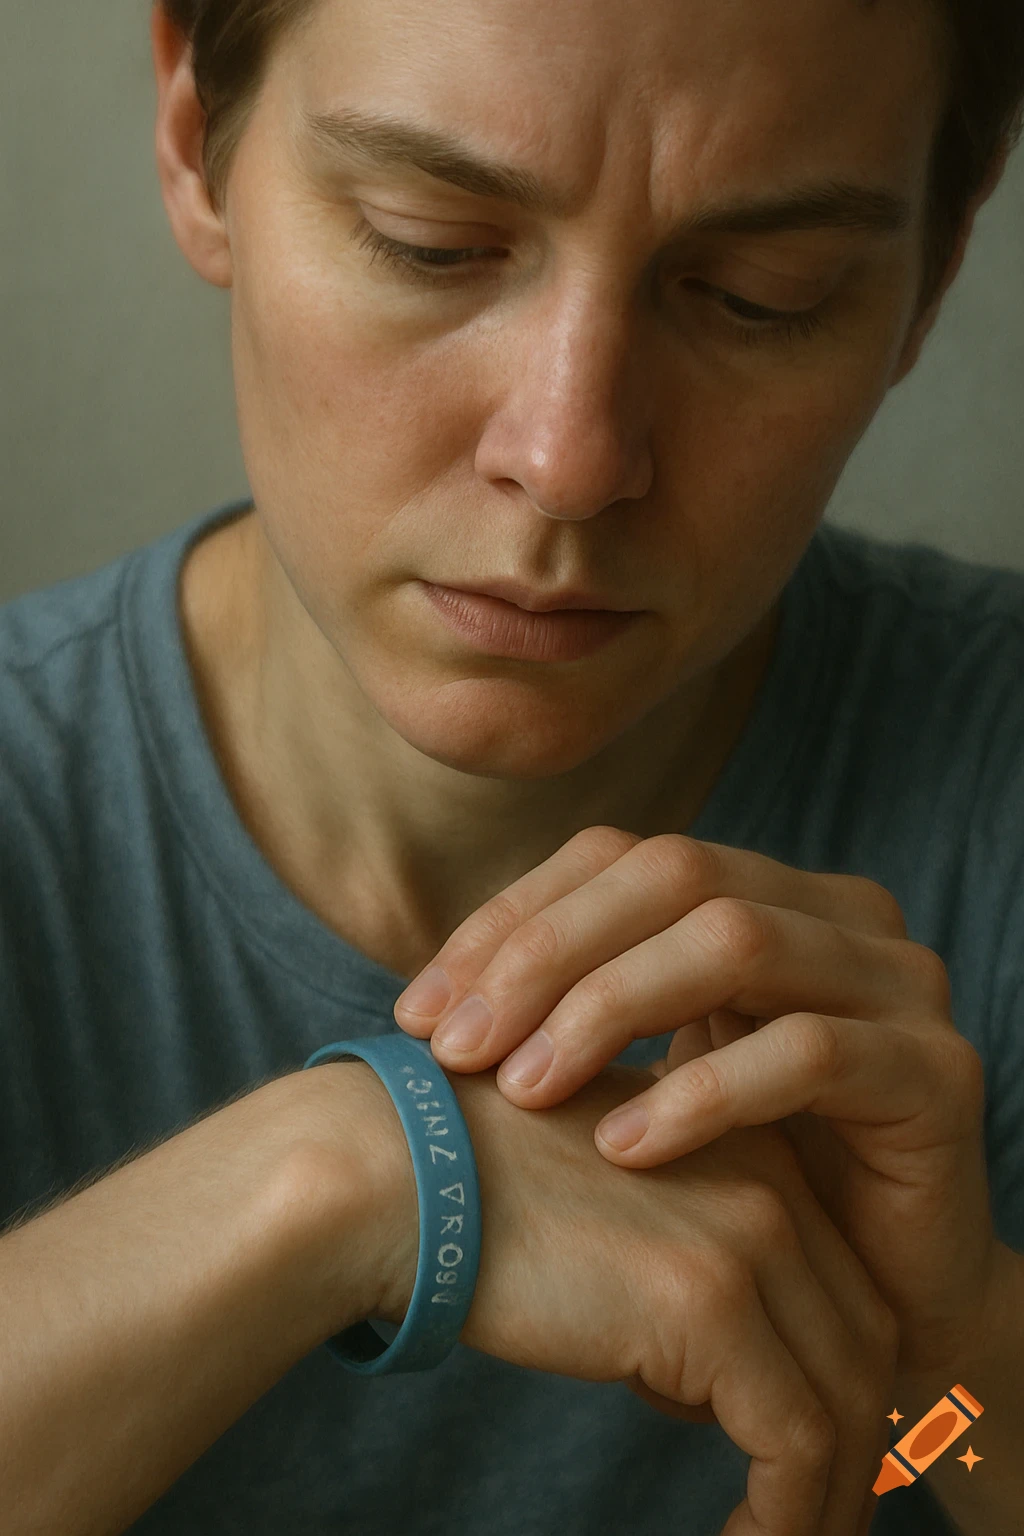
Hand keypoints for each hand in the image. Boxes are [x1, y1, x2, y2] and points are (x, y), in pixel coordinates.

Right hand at [378, 1060, 896, 1535]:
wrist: (398, 1168)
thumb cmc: (468, 1189)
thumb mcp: (603, 1201)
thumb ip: (669, 1258)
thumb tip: (690, 1382)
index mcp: (746, 1142)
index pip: (838, 1282)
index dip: (837, 1378)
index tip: (811, 1456)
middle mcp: (768, 1180)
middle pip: (862, 1338)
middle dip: (854, 1443)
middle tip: (815, 1516)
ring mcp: (747, 1237)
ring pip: (845, 1399)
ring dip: (828, 1498)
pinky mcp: (710, 1304)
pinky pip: (795, 1443)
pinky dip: (787, 1516)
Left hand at [394, 826, 999, 1377]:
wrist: (880, 1297)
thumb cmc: (741, 1179)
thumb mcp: (647, 1072)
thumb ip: (574, 1010)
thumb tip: (427, 995)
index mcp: (764, 891)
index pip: (620, 857)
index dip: (511, 920)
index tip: (420, 1011)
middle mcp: (836, 911)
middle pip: (673, 874)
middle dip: (547, 955)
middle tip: (457, 1049)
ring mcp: (896, 980)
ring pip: (735, 941)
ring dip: (610, 1008)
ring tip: (525, 1089)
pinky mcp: (934, 1069)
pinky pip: (806, 1052)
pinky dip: (702, 1093)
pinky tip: (624, 1148)